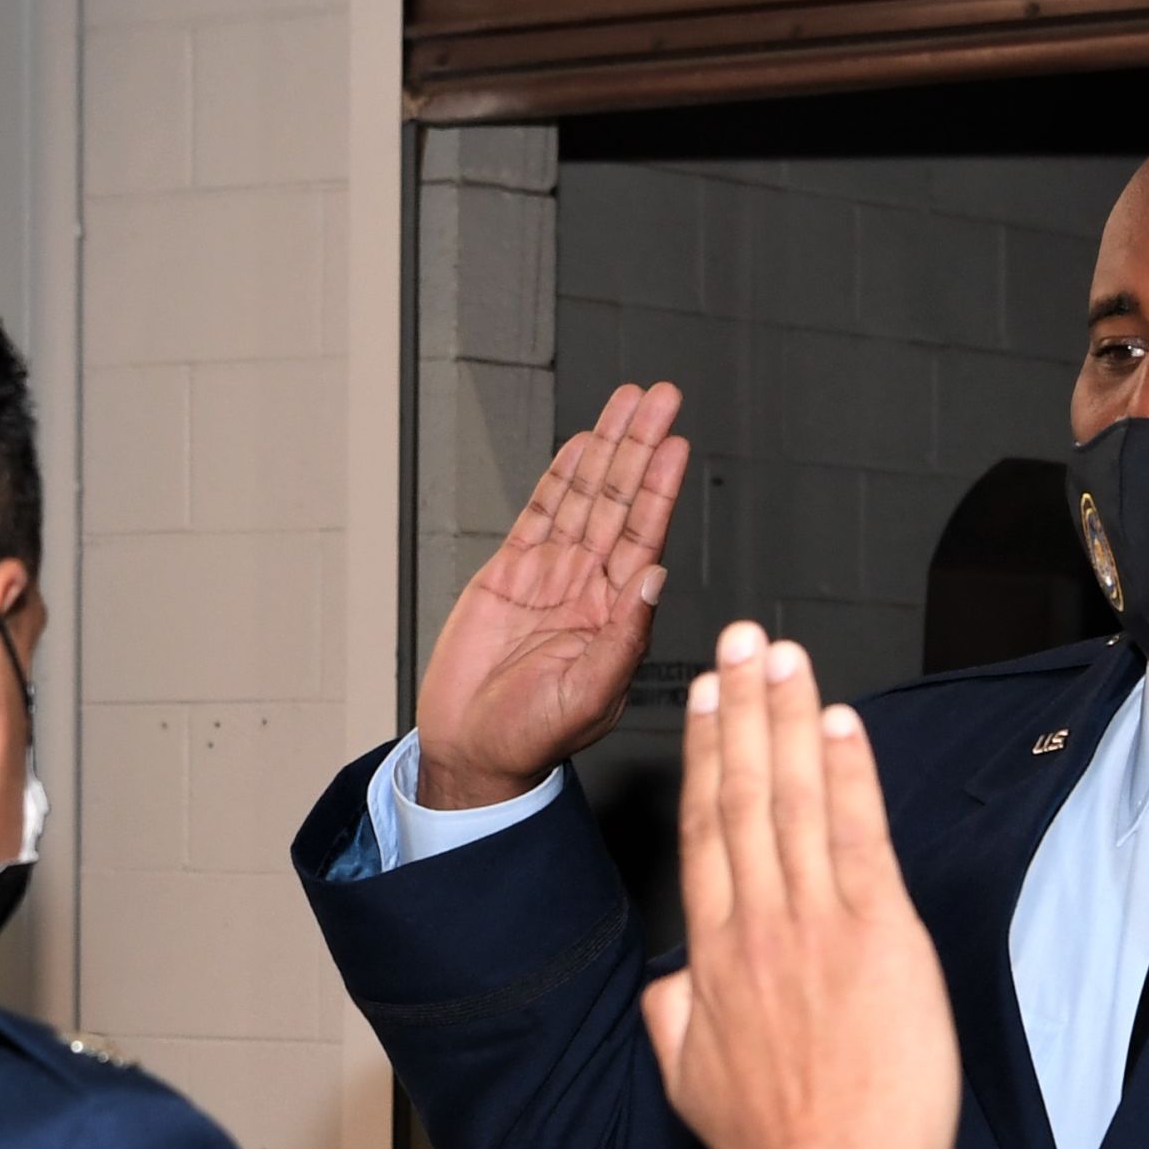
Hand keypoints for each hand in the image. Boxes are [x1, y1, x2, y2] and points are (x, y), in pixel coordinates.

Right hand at [414, 380, 687, 809]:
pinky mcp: (510, 575)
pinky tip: (580, 446)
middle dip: (638, 447)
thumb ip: (623, 638)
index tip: (676, 443)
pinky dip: (559, 478)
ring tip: (629, 404)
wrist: (472, 751)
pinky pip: (540, 514)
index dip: (659, 486)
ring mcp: (550, 577)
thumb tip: (654, 579)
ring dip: (606, 449)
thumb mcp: (588, 697)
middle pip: (618, 501)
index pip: (644, 535)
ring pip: (583, 498)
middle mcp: (588, 588)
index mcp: (616, 615)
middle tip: (659, 398)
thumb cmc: (533, 740)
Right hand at [639, 623, 957, 1148]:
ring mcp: (818, 924)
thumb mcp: (687, 1082)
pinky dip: (849, 776)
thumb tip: (667, 979)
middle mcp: (759, 926)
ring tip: (783, 658)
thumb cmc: (780, 1140)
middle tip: (743, 642)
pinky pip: (858, 836)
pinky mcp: (879, 934)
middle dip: (742, 710)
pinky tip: (840, 725)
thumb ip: (671, 1014)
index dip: (706, 755)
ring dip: (789, 720)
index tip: (706, 701)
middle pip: (744, 795)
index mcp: (713, 956)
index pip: (706, 830)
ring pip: (794, 801)